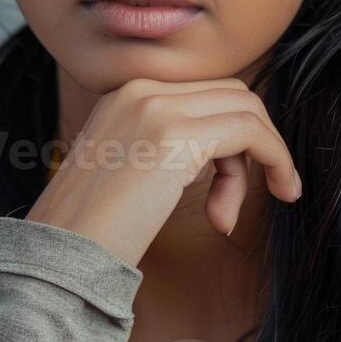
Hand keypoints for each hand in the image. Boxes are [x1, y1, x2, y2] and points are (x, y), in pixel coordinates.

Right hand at [25, 76, 301, 266]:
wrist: (59, 252)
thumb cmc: (88, 229)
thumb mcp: (125, 170)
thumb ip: (161, 148)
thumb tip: (218, 152)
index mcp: (123, 94)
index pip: (201, 94)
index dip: (228, 139)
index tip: (228, 187)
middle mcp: (139, 89)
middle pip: (229, 93)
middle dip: (250, 144)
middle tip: (233, 203)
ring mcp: (155, 106)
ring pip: (245, 108)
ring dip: (262, 158)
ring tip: (226, 217)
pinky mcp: (175, 135)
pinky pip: (250, 131)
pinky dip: (276, 158)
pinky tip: (280, 191)